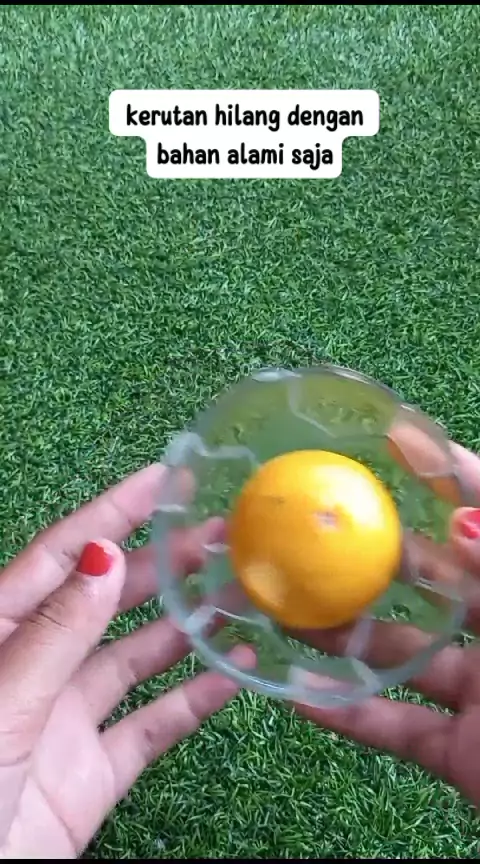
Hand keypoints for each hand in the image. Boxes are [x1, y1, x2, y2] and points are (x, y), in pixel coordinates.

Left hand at [0, 464, 250, 858]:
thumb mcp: (2, 700)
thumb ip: (55, 632)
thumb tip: (103, 556)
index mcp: (1, 632)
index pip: (65, 555)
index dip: (113, 512)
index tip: (164, 479)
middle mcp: (37, 665)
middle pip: (109, 599)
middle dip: (164, 565)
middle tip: (221, 536)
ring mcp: (67, 717)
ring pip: (138, 657)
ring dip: (187, 626)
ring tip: (239, 595)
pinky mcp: (93, 771)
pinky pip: (153, 726)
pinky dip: (195, 700)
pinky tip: (236, 672)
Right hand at [294, 443, 479, 809]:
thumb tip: (461, 520)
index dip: (450, 474)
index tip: (395, 441)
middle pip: (433, 583)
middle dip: (377, 557)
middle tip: (319, 531)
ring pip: (402, 655)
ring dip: (343, 637)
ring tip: (286, 609)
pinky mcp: (462, 754)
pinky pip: (397, 728)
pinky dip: (346, 714)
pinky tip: (295, 690)